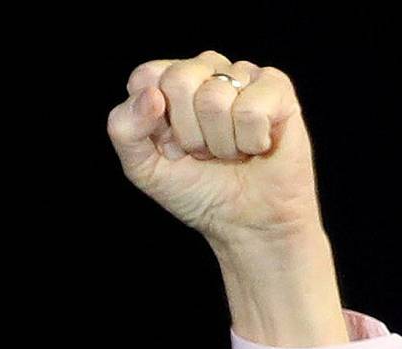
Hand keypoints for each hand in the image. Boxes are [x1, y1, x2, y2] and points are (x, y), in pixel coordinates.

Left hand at [107, 53, 324, 248]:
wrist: (246, 223)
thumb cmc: (197, 192)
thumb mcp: (144, 169)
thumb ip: (125, 130)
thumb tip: (150, 95)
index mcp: (169, 85)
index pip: (146, 76)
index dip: (153, 120)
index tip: (169, 147)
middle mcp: (205, 72)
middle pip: (179, 80)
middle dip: (188, 133)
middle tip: (202, 152)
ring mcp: (241, 75)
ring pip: (214, 97)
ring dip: (220, 143)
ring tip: (230, 152)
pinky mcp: (276, 87)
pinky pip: (251, 107)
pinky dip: (250, 141)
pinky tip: (256, 146)